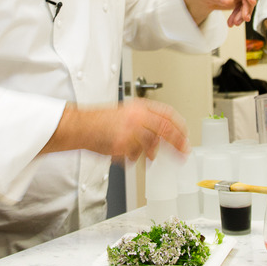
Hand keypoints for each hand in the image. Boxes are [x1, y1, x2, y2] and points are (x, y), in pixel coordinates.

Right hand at [45, 99, 189, 161]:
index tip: (186, 137)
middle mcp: (137, 116)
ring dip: (151, 154)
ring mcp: (130, 130)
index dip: (180, 126)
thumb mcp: (127, 114)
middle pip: (166, 129)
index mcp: (140, 106)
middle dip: (178, 143)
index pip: (168, 114)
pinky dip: (133, 158)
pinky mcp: (122, 143)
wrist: (81, 126)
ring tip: (149, 159)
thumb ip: (145, 122)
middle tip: (183, 153)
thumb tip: (162, 138)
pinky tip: (127, 157)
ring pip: (151, 145)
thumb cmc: (101, 121)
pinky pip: (135, 155)